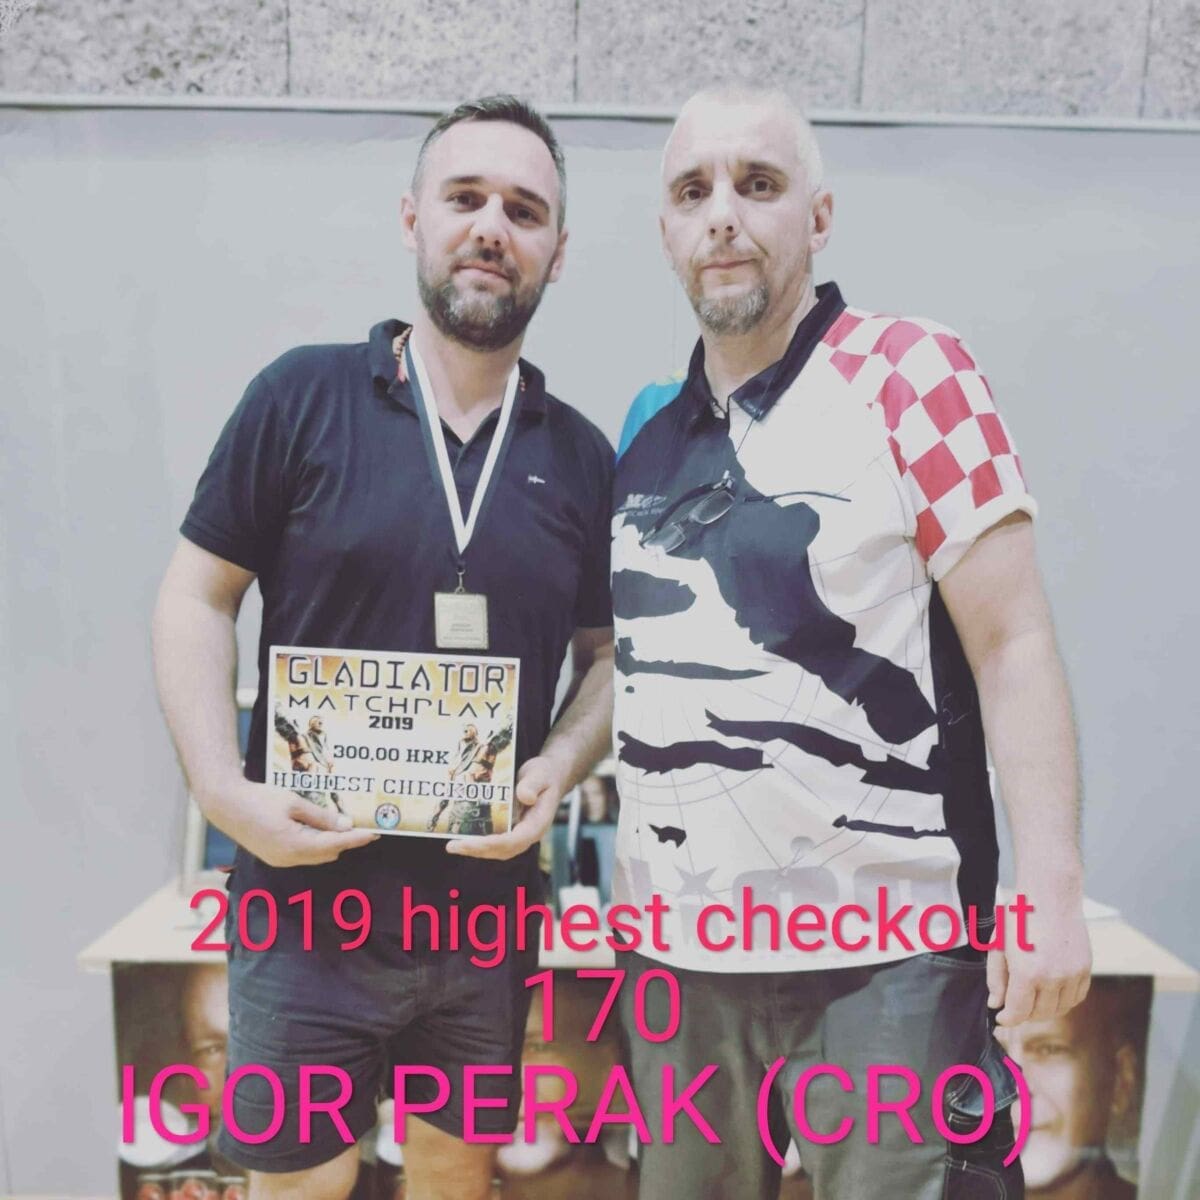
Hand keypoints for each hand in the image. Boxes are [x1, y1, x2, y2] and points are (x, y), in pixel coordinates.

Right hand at [200, 778, 378, 867]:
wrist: (225, 805)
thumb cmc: (259, 800)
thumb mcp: (294, 803)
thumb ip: (321, 816)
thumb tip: (345, 825)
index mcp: (295, 845)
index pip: (334, 845)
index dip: (356, 839)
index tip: (374, 833)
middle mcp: (288, 858)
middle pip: (327, 854)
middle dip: (345, 841)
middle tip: (362, 826)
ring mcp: (280, 860)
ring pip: (315, 855)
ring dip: (330, 843)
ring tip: (344, 826)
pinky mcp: (274, 856)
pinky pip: (302, 854)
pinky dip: (316, 844)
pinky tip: (321, 829)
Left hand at [446, 755, 565, 860]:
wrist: (549, 776)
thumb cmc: (545, 775)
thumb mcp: (540, 774)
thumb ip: (532, 785)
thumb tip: (525, 797)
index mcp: (538, 824)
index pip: (515, 840)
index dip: (492, 844)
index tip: (472, 843)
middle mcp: (528, 834)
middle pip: (503, 850)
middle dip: (477, 850)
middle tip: (453, 846)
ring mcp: (520, 834)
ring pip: (497, 849)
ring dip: (475, 849)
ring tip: (453, 845)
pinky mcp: (511, 830)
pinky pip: (494, 841)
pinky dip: (478, 841)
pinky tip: (461, 836)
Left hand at [989, 894, 1091, 1026]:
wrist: (1051, 895)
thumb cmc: (1019, 915)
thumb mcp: (998, 944)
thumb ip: (996, 977)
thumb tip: (996, 1004)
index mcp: (1027, 973)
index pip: (1018, 1012)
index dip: (1008, 1019)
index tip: (1001, 1017)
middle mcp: (1052, 978)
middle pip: (1039, 1014)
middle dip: (1024, 1014)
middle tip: (1014, 1005)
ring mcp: (1072, 975)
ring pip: (1059, 1009)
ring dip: (1044, 1009)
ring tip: (1032, 998)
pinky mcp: (1085, 969)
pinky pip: (1076, 998)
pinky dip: (1063, 1001)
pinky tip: (1051, 992)